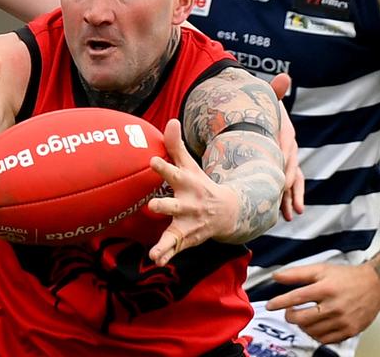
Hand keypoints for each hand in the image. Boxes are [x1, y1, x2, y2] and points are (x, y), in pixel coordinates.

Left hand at [147, 118, 237, 265]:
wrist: (227, 213)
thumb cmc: (199, 184)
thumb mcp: (190, 165)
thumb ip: (176, 145)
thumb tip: (171, 120)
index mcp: (187, 184)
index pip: (174, 173)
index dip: (163, 168)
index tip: (152, 160)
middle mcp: (188, 205)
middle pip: (174, 206)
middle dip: (163, 206)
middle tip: (152, 205)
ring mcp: (188, 223)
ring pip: (175, 233)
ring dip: (166, 242)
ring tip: (155, 252)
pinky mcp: (185, 238)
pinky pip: (175, 248)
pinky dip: (166, 255)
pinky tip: (156, 260)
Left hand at [265, 262, 379, 343]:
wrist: (375, 285)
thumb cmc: (346, 277)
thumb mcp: (321, 269)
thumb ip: (297, 273)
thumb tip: (277, 276)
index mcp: (325, 288)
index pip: (296, 297)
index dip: (279, 302)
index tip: (269, 306)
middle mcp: (334, 306)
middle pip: (302, 318)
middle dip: (289, 316)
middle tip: (288, 311)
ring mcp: (343, 321)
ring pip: (312, 331)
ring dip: (302, 325)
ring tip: (303, 317)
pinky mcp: (350, 331)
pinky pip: (326, 340)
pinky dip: (316, 334)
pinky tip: (315, 325)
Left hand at [269, 73, 303, 220]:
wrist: (257, 118)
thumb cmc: (261, 110)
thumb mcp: (267, 100)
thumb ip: (275, 91)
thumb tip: (286, 77)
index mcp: (286, 134)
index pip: (288, 149)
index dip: (285, 163)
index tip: (281, 178)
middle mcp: (289, 149)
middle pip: (292, 169)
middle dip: (289, 187)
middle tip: (287, 203)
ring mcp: (286, 161)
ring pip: (291, 182)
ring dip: (291, 199)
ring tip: (291, 215)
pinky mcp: (280, 169)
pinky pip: (286, 186)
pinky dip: (286, 200)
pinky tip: (286, 214)